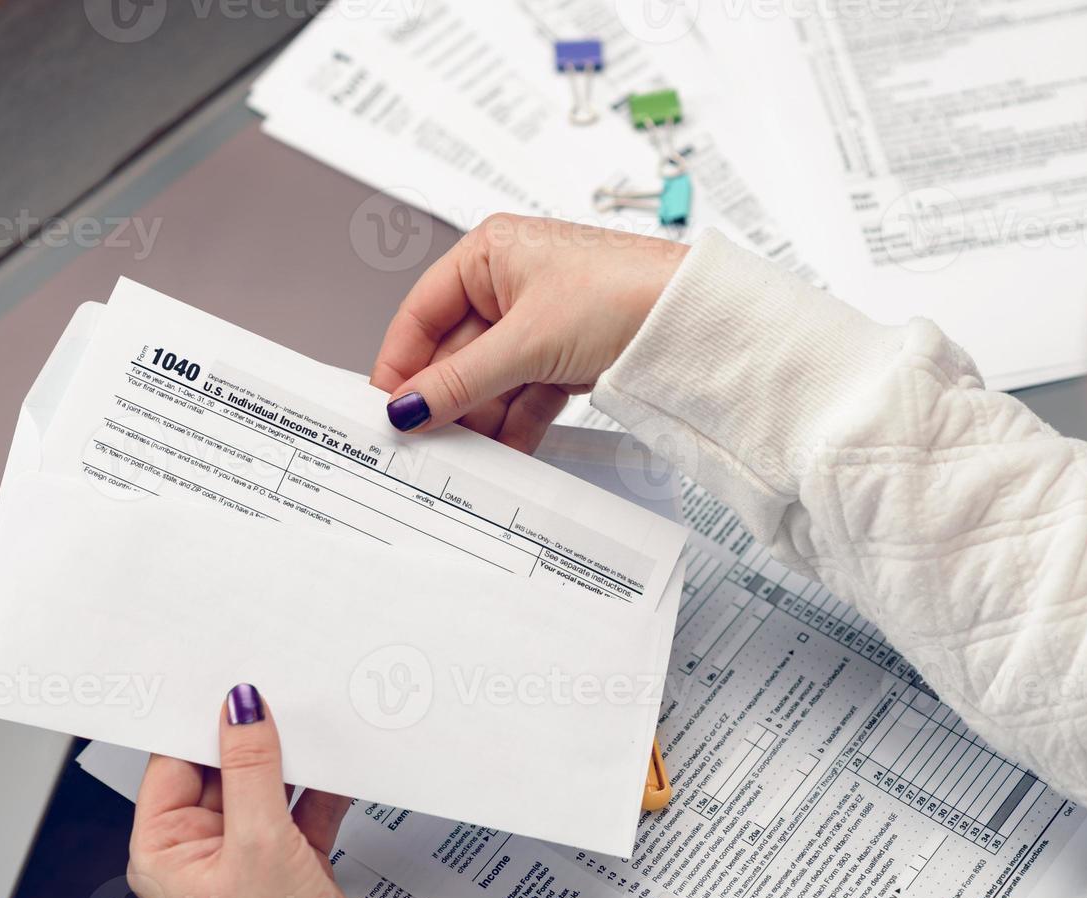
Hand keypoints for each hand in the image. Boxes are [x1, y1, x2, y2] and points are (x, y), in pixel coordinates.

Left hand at [128, 683, 362, 897]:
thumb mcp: (259, 842)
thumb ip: (251, 769)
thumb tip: (241, 710)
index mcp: (163, 851)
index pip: (173, 765)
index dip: (198, 723)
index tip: (226, 683)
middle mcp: (200, 852)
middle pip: (221, 771)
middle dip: (252, 738)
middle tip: (277, 693)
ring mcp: (247, 856)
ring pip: (265, 786)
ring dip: (290, 761)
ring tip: (312, 722)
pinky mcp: (289, 862)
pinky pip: (301, 809)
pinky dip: (320, 788)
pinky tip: (336, 762)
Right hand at [371, 214, 686, 451]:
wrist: (699, 320)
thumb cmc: (626, 292)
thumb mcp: (526, 342)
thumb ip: (459, 381)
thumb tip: (407, 406)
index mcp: (489, 253)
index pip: (421, 313)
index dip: (401, 362)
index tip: (387, 409)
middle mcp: (510, 282)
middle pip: (454, 352)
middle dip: (445, 400)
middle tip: (426, 443)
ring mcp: (539, 321)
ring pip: (488, 379)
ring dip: (479, 418)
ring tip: (467, 455)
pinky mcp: (566, 354)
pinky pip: (522, 393)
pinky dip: (513, 423)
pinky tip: (505, 451)